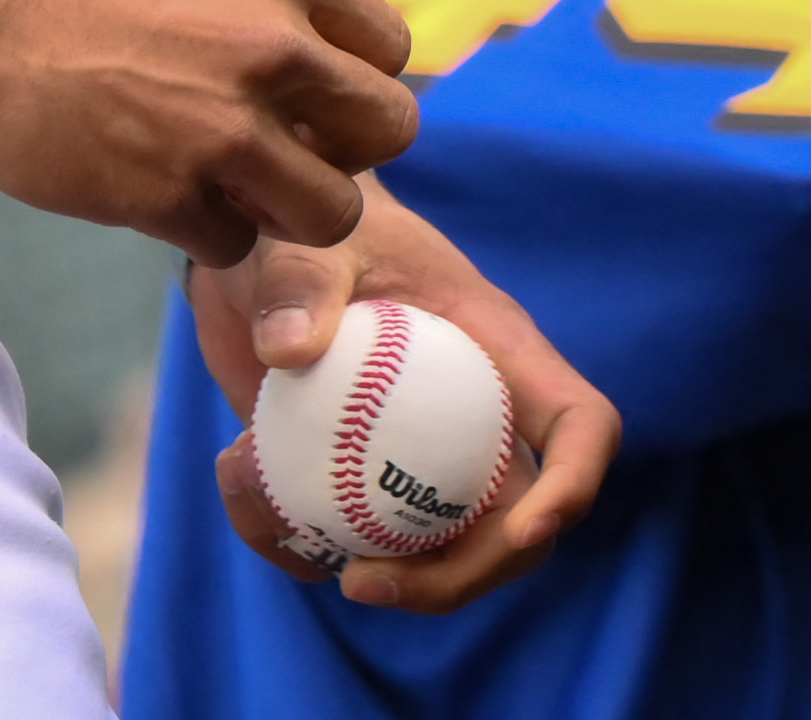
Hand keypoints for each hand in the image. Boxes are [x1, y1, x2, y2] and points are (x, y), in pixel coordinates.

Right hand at [0, 0, 417, 268]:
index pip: (391, 51)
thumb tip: (318, 68)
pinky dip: (204, 237)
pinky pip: (235, 246)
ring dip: (288, 216)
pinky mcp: (168, 193)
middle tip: (290, 158)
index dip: (356, 86)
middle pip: (390, 132)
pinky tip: (160, 199)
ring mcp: (224, 125)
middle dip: (346, 156)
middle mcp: (274, 45)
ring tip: (234, 193)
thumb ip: (267, 6)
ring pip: (332, 212)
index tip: (315, 102)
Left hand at [189, 180, 621, 610]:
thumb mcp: (309, 240)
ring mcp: (415, 462)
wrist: (261, 254)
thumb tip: (288, 351)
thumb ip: (302, 283)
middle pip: (512, 528)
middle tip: (360, 582)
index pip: (577, 425)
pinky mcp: (353, 486)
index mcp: (500, 354)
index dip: (572, 486)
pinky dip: (284, 536)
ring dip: (342, 560)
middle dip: (454, 579)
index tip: (525, 532)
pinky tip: (232, 470)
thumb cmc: (312, 228)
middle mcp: (472, 420)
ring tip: (255, 491)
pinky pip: (338, 544)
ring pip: (424, 557)